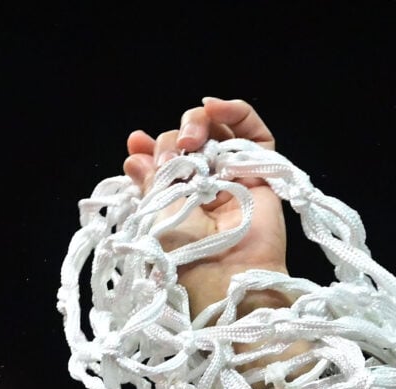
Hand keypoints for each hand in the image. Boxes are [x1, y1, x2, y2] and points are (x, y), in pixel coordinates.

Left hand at [122, 97, 288, 313]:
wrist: (223, 274)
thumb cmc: (185, 253)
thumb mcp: (156, 213)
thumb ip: (150, 181)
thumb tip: (134, 155)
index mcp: (177, 196)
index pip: (164, 159)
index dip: (150, 149)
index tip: (135, 144)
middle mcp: (205, 184)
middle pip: (189, 141)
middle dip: (172, 139)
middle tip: (169, 158)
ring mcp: (233, 174)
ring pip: (218, 131)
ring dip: (197, 124)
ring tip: (188, 140)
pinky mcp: (262, 168)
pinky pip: (254, 132)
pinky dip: (235, 112)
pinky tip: (213, 107)